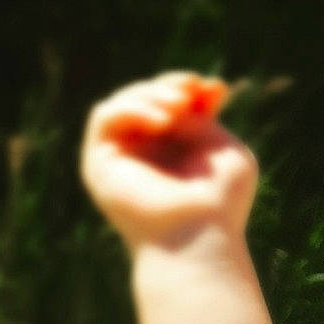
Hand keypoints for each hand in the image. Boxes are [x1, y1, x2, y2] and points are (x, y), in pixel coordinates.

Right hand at [80, 71, 259, 250]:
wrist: (199, 237)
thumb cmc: (220, 202)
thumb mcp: (223, 148)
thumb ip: (204, 117)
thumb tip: (190, 92)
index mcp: (176, 150)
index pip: (173, 104)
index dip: (190, 88)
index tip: (215, 88)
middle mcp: (146, 153)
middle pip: (146, 98)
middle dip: (170, 87)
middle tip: (192, 90)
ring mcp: (121, 157)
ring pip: (123, 102)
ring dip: (152, 94)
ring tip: (178, 107)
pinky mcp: (99, 162)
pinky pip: (105, 116)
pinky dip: (134, 109)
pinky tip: (162, 121)